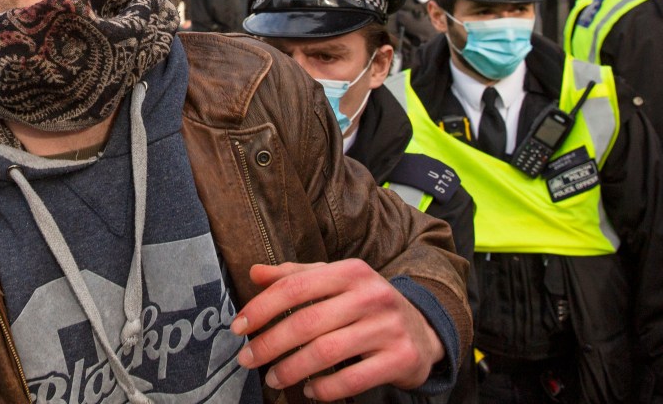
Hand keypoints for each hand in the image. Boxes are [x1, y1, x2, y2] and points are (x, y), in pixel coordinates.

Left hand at [232, 260, 444, 400]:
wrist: (423, 331)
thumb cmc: (367, 305)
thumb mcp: (337, 282)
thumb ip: (296, 277)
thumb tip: (255, 273)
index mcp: (351, 271)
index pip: (296, 286)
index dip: (262, 307)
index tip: (238, 327)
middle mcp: (371, 295)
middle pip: (306, 321)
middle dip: (270, 343)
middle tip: (248, 359)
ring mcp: (387, 327)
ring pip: (326, 352)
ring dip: (291, 369)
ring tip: (273, 378)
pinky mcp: (399, 358)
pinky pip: (352, 379)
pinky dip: (324, 389)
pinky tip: (309, 391)